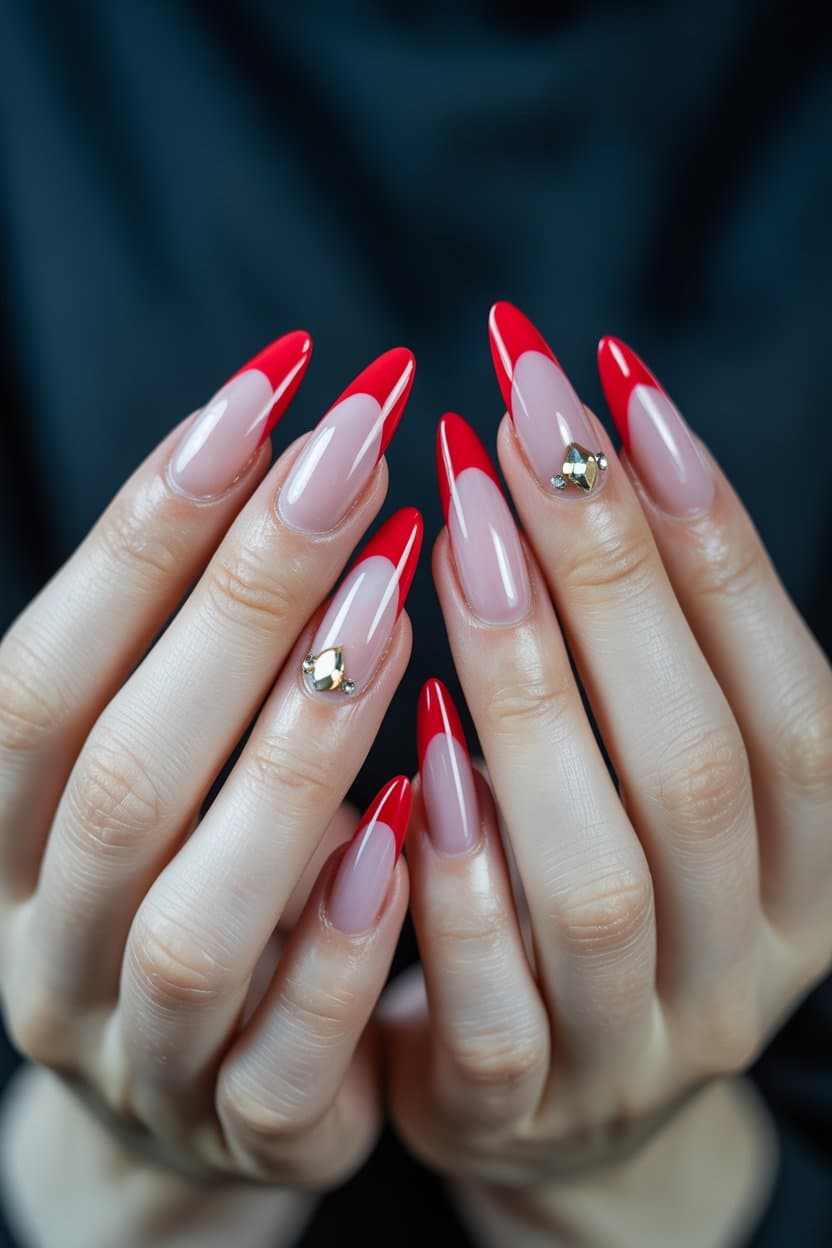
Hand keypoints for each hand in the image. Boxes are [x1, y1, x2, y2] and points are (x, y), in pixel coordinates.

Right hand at [0, 332, 418, 1188]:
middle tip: (352, 455)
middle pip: (122, 771)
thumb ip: (198, 653)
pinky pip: (287, 1060)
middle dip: (238, 599)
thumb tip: (300, 455)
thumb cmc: (195, 883)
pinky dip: (343, 946)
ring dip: (295, 753)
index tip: (268, 389)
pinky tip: (411, 827)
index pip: (47, 669)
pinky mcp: (249, 1129)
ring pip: (195, 920)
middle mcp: (49, 941)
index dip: (149, 527)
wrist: (194, 1104)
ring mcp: (142, 1050)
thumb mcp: (166, 768)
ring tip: (397, 598)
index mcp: (9, 834)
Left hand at [385, 304, 830, 1196]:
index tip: (615, 385)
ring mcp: (634, 1043)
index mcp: (814, 869)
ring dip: (529, 696)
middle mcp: (748, 959)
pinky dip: (454, 877)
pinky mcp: (512, 1103)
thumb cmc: (603, 881)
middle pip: (695, 759)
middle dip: (609, 574)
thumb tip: (605, 433)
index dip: (712, 533)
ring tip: (457, 538)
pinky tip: (405, 754)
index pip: (788, 692)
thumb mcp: (666, 781)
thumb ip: (659, 653)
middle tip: (512, 421)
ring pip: (597, 874)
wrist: (552, 1098)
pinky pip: (491, 1003)